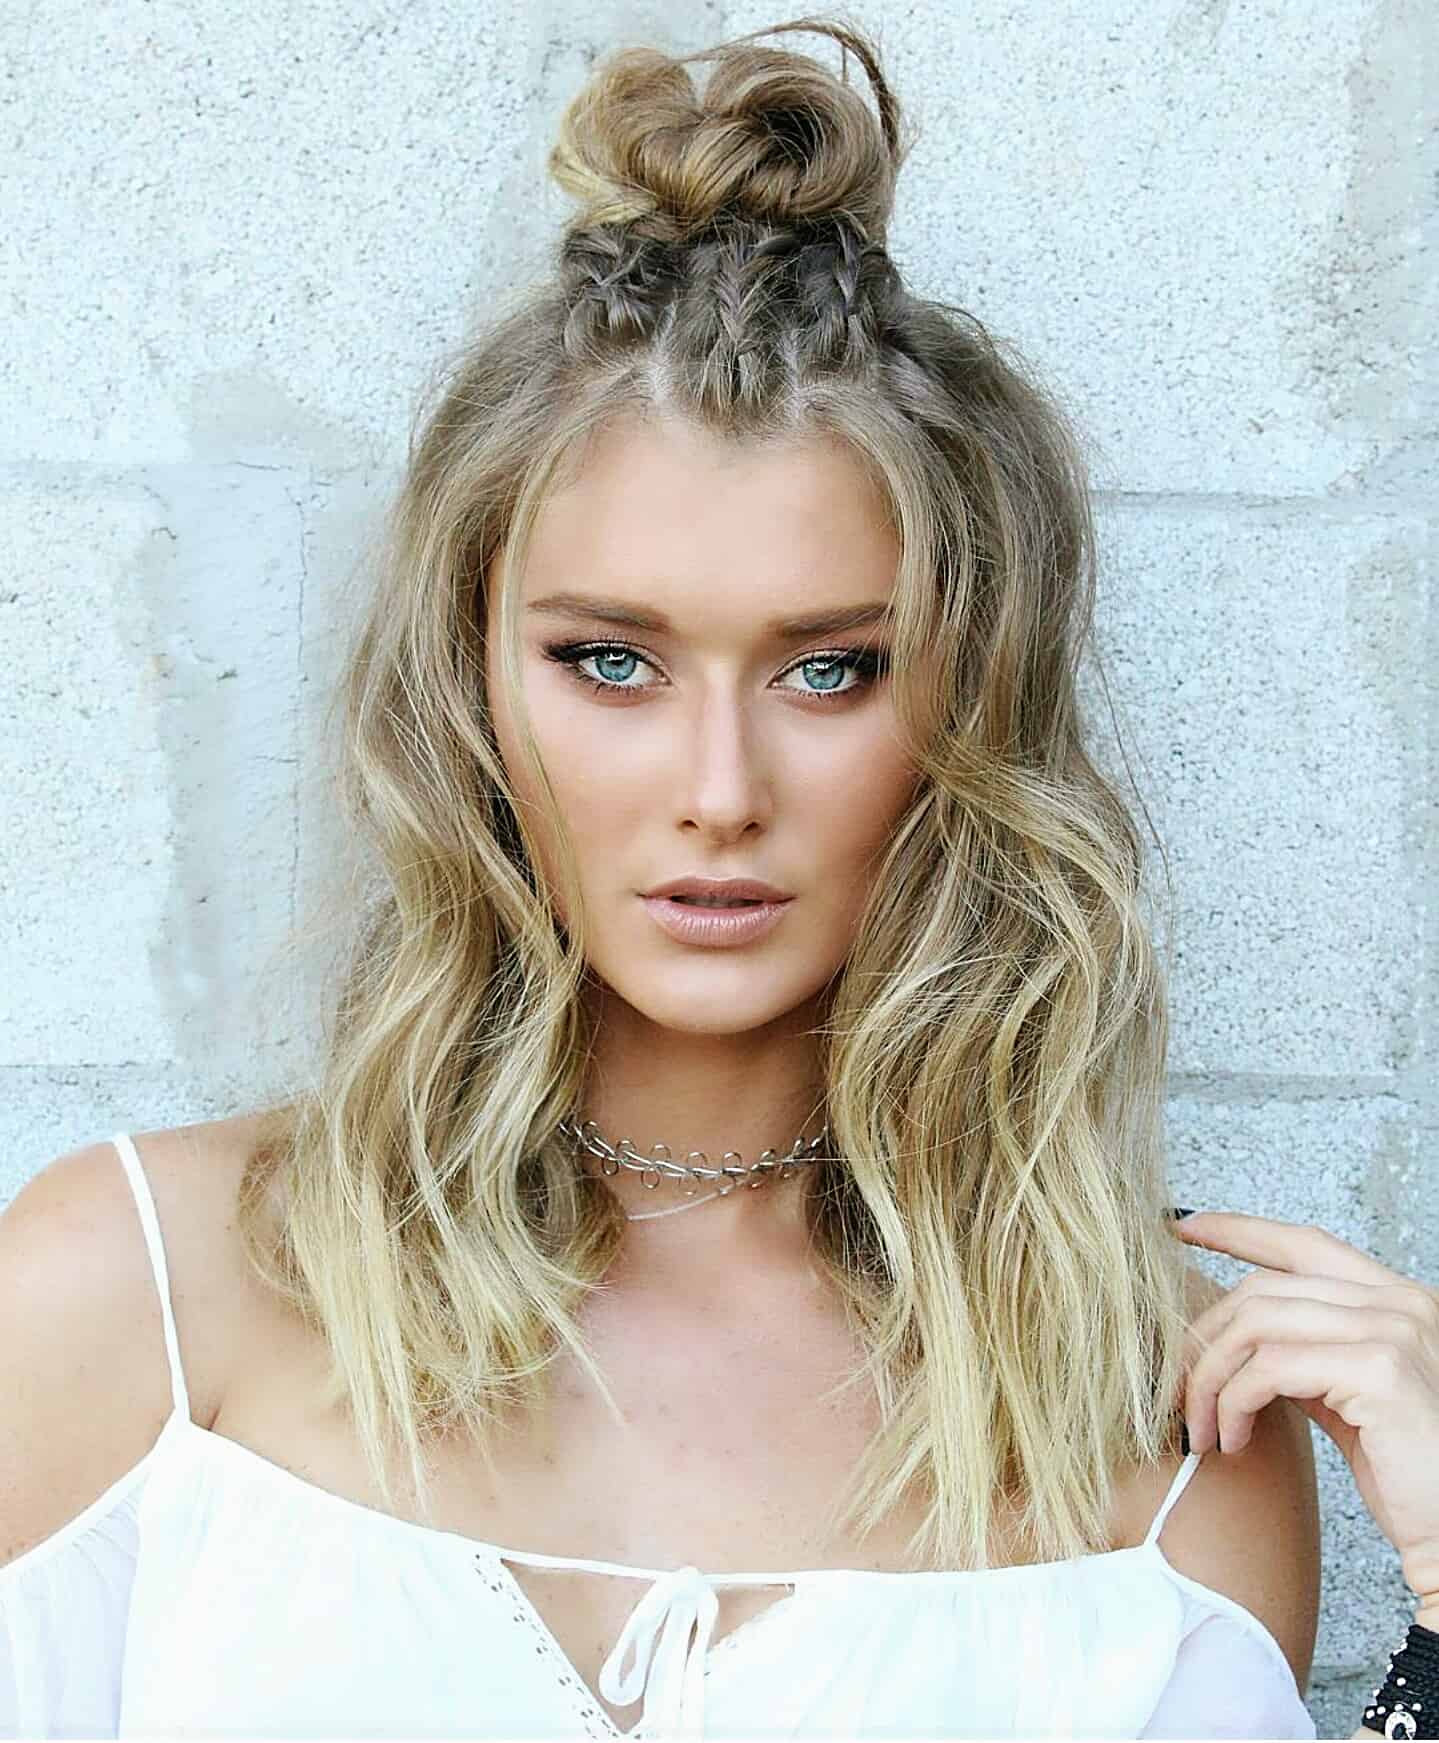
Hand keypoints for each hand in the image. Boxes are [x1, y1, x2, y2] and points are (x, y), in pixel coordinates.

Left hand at [1175, 1211, 1438, 1609]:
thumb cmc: (1409, 1479)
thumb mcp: (1349, 1398)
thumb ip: (1307, 1356)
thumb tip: (1240, 1337)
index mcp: (1397, 1301)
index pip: (1305, 1245)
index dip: (1238, 1231)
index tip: (1184, 1229)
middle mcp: (1400, 1303)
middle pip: (1263, 1288)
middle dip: (1206, 1338)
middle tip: (1179, 1391)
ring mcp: (1393, 1330)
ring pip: (1255, 1325)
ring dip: (1211, 1379)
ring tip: (1203, 1428)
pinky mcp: (1379, 1370)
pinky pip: (1270, 1368)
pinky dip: (1234, 1402)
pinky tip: (1233, 1439)